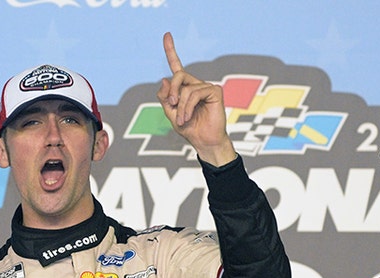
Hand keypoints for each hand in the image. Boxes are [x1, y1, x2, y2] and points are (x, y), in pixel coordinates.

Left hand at [156, 32, 236, 166]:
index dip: (170, 50)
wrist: (204, 141)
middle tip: (173, 106)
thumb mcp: (171, 114)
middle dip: (172, 91)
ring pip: (186, 88)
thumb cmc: (189, 129)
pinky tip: (188, 117)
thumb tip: (165, 79)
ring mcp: (206, 87)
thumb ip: (166, 98)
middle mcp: (195, 84)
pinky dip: (188, 106)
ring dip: (181, 106)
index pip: (177, 65)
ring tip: (182, 120)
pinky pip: (196, 93)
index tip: (167, 34)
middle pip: (178, 75)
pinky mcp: (215, 91)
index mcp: (184, 87)